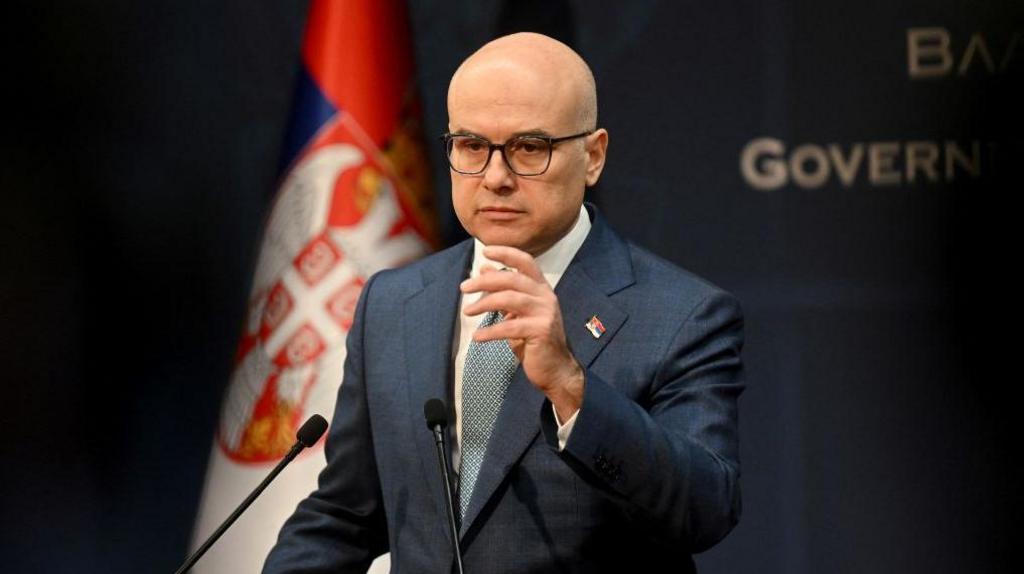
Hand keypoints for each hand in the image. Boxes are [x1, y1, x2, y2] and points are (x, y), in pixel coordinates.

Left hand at [461, 245, 583, 420]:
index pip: (525, 261)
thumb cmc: (534, 339)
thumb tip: (484, 268)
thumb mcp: (517, 311)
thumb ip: (504, 291)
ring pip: (510, 299)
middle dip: (485, 281)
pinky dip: (491, 331)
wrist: (556, 368)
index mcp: (541, 288)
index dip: (506, 253)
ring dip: (484, 303)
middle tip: (463, 287)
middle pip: (512, 278)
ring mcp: (546, 313)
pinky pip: (510, 327)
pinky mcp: (541, 331)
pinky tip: (477, 337)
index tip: (485, 251)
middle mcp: (546, 296)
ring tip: (467, 312)